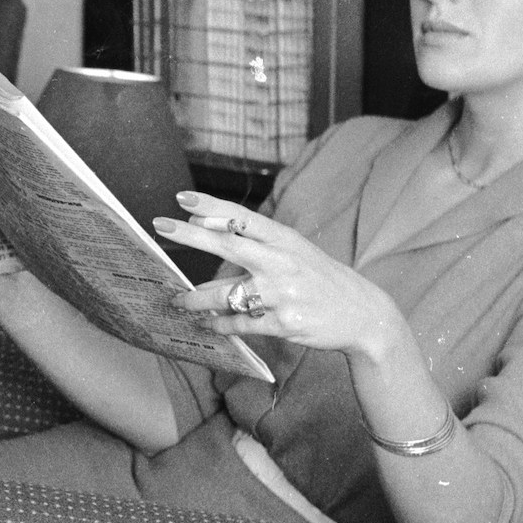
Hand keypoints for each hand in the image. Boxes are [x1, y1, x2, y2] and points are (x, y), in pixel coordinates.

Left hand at [153, 193, 404, 360]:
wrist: (362, 314)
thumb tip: (209, 230)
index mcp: (285, 240)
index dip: (211, 206)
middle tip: (160, 227)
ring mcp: (282, 294)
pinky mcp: (283, 323)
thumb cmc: (320, 280)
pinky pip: (239, 324)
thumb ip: (259, 245)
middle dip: (189, 235)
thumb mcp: (296, 252)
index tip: (182, 197)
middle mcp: (281, 262)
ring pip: (224, 294)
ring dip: (194, 299)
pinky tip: (209, 325)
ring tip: (177, 301)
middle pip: (227, 244)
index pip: (242, 217)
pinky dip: (220, 325)